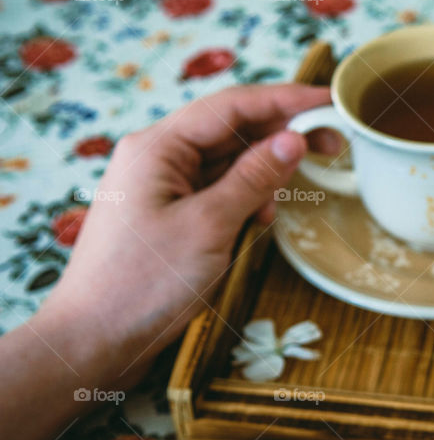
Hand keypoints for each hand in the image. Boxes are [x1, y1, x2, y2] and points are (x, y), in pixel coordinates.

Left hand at [42, 84, 337, 385]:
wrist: (95, 340)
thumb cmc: (142, 284)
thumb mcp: (210, 225)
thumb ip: (254, 178)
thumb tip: (294, 139)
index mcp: (158, 146)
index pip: (232, 105)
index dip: (286, 99)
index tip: (330, 101)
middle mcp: (158, 155)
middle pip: (232, 128)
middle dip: (281, 135)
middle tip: (333, 144)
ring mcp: (162, 184)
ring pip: (228, 160)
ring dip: (263, 174)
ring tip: (281, 205)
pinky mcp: (170, 211)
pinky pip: (218, 188)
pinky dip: (246, 198)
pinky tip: (258, 220)